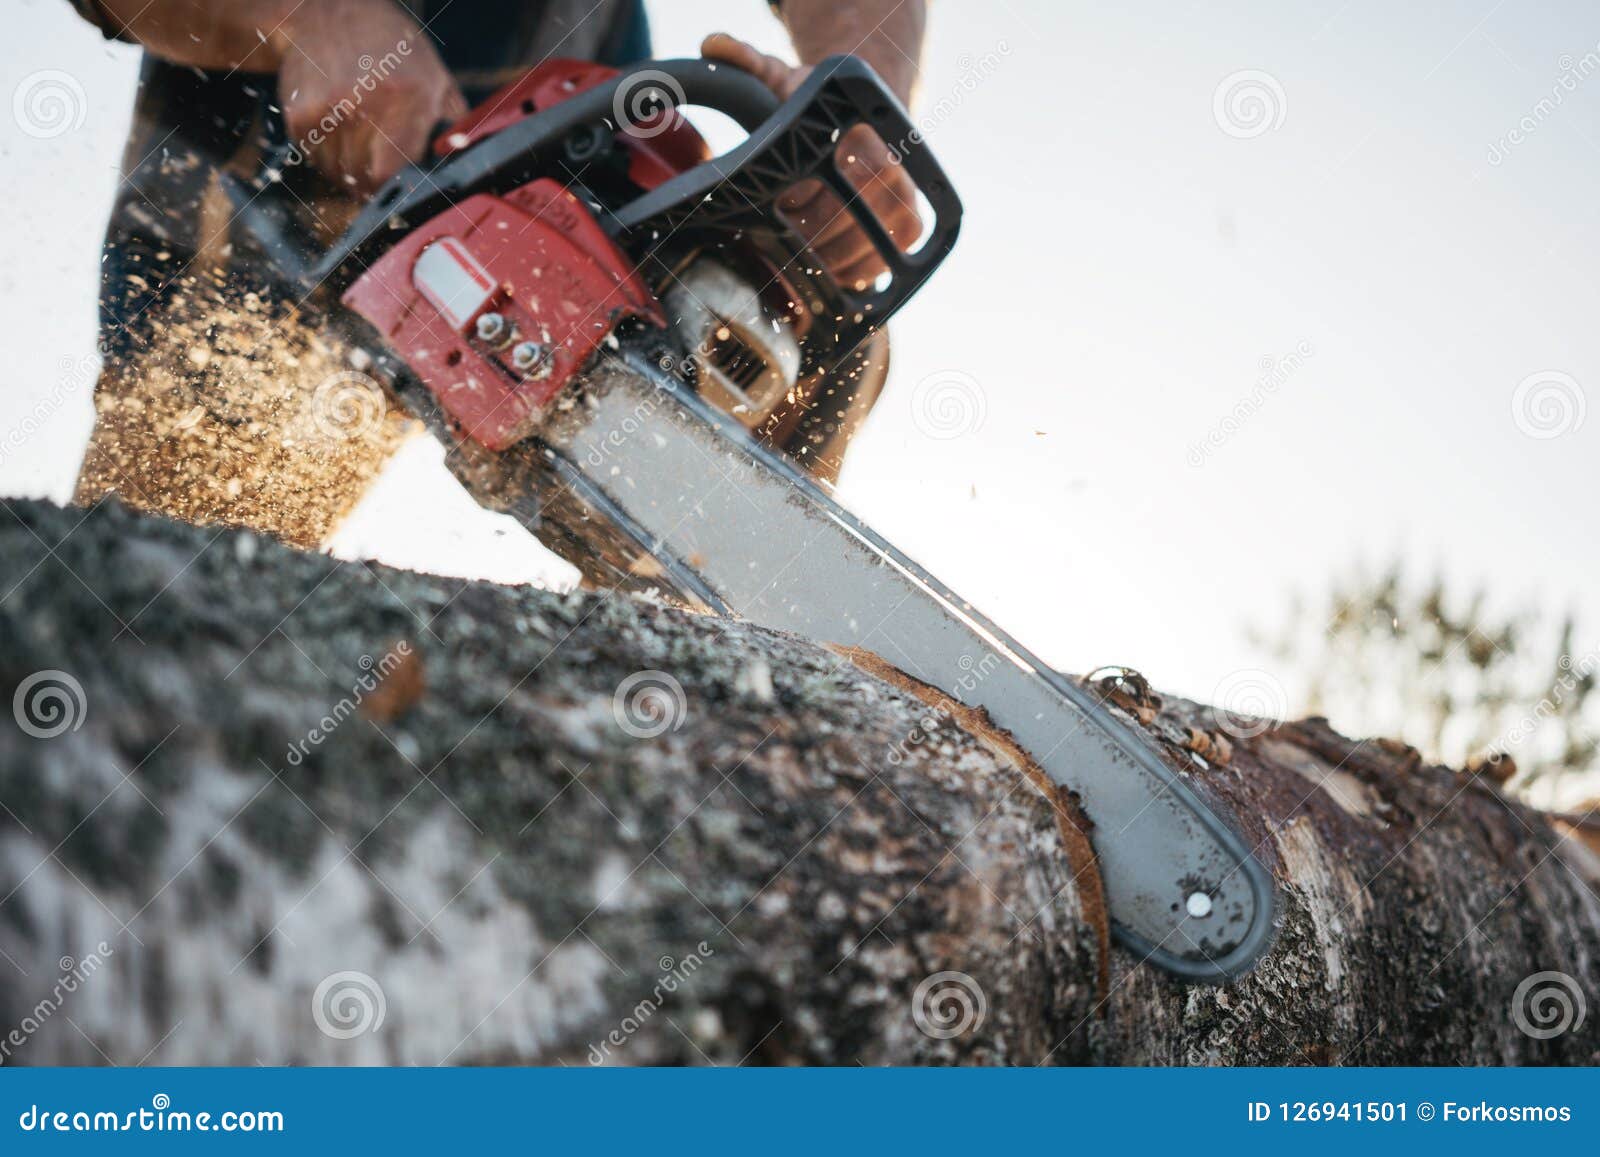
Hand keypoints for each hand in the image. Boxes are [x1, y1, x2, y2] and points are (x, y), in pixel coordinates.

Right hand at [274, 0, 466, 196]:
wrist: (330, 10)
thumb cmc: (388, 44)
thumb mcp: (433, 72)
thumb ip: (453, 115)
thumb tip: (462, 153)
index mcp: (408, 98)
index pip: (392, 173)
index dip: (392, 188)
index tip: (394, 189)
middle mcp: (367, 104)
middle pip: (362, 177)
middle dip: (369, 182)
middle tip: (373, 172)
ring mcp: (330, 108)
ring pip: (336, 170)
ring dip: (345, 169)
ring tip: (354, 144)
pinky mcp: (300, 110)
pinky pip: (312, 154)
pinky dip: (322, 153)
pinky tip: (334, 131)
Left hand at [701, 34, 923, 290]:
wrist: (868, 121)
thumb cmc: (816, 107)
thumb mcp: (782, 80)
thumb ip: (747, 63)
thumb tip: (712, 43)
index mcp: (860, 132)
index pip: (827, 183)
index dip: (795, 203)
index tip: (778, 203)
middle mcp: (891, 164)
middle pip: (842, 222)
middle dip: (806, 234)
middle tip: (784, 230)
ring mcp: (904, 198)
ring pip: (861, 248)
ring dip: (825, 258)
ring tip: (802, 248)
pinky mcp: (911, 225)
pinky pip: (881, 263)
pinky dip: (850, 273)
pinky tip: (827, 265)